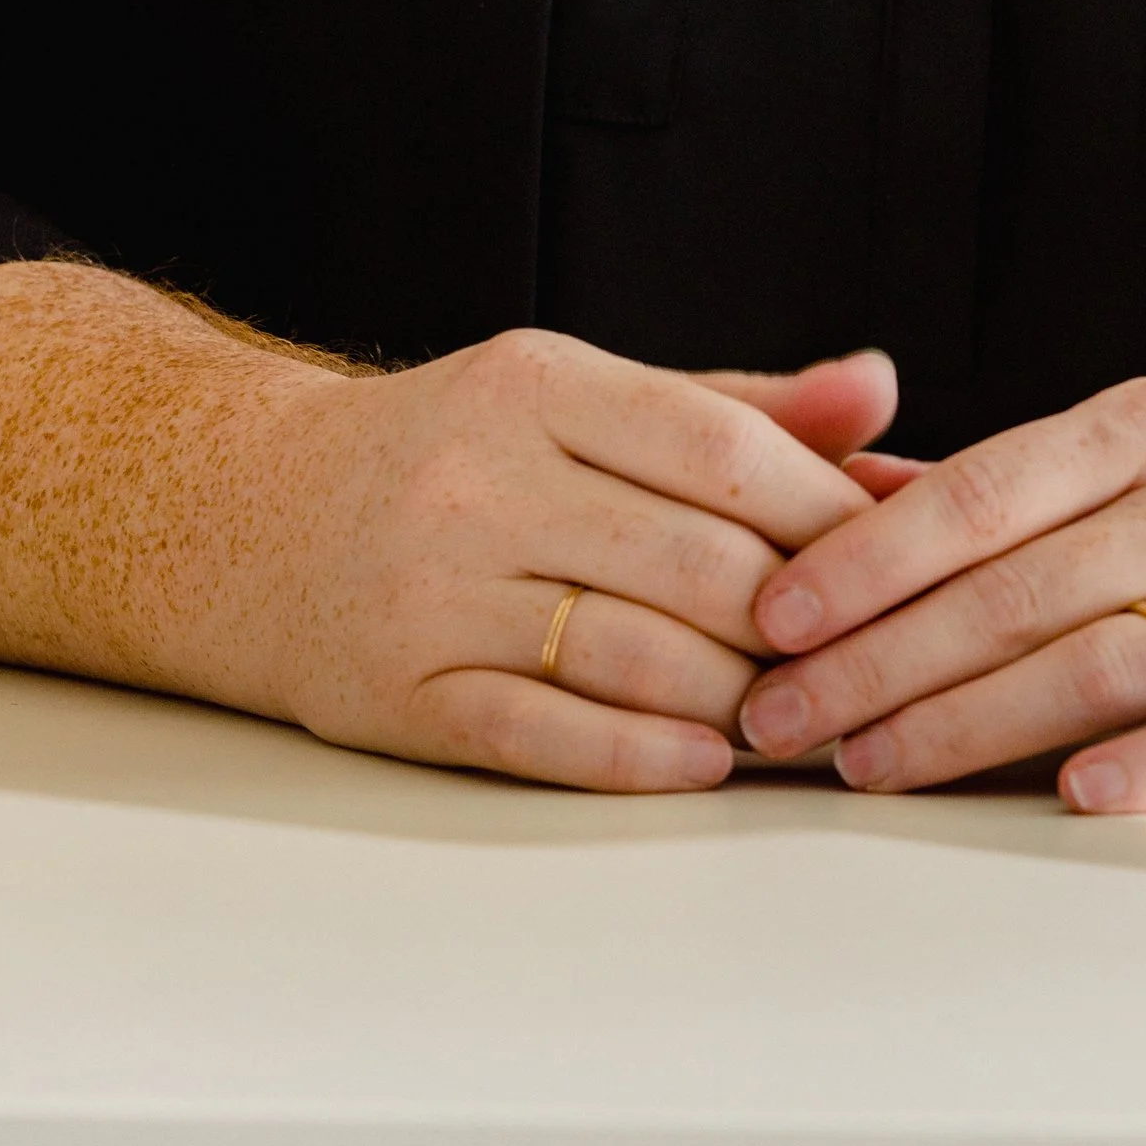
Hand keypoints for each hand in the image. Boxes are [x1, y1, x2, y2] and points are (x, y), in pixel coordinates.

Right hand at [233, 328, 902, 790]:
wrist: (252, 516)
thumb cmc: (455, 454)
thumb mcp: (583, 399)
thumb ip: (737, 407)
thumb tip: (881, 396)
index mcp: (538, 384)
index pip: (723, 448)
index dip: (827, 509)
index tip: (893, 554)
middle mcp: (481, 479)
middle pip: (693, 558)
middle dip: (798, 617)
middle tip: (867, 652)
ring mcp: (433, 590)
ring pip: (632, 651)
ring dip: (737, 694)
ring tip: (800, 711)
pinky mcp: (398, 695)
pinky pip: (543, 733)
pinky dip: (640, 754)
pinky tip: (706, 761)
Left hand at [735, 373, 1145, 814]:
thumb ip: (1009, 481)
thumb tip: (850, 501)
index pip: (980, 494)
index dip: (865, 561)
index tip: (776, 614)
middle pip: (1015, 592)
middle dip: (878, 663)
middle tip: (786, 718)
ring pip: (1095, 665)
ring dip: (967, 727)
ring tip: (875, 766)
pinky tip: (1072, 796)